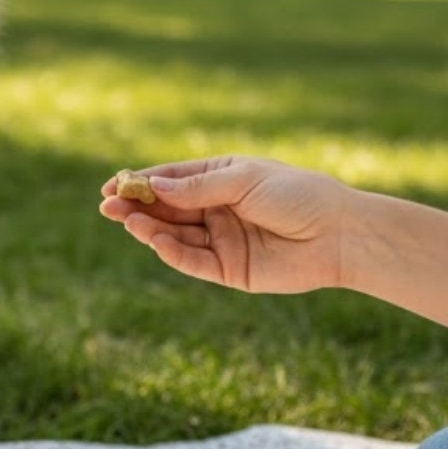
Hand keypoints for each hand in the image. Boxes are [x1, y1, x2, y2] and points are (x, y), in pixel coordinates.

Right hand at [99, 156, 352, 293]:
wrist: (340, 234)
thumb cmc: (298, 195)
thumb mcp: (244, 181)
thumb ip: (198, 188)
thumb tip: (152, 186)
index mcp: (220, 179)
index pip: (170, 179)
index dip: (140, 181)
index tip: (112, 184)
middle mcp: (215, 209)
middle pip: (166, 208)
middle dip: (136, 206)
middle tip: (107, 205)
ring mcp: (221, 240)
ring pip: (174, 234)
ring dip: (149, 228)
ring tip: (126, 220)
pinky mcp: (229, 269)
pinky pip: (192, 261)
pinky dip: (171, 251)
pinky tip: (155, 241)